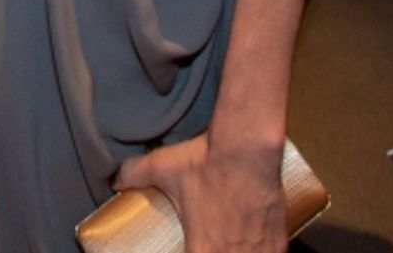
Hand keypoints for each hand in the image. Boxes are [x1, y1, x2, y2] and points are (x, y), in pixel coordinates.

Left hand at [115, 133, 285, 252]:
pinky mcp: (278, 246)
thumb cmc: (205, 161)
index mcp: (202, 251)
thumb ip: (134, 174)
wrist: (247, 150)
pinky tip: (253, 251)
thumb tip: (113, 179)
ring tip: (227, 248)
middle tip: (206, 246)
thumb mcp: (162, 167)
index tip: (186, 251)